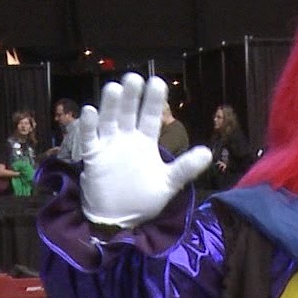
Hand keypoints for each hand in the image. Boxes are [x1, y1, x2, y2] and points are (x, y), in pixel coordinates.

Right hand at [71, 74, 215, 227]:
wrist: (119, 219)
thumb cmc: (143, 198)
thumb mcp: (169, 183)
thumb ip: (186, 167)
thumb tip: (208, 152)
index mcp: (146, 141)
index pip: (152, 117)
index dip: (154, 101)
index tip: (157, 83)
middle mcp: (127, 138)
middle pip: (129, 113)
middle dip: (132, 96)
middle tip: (134, 78)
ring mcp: (109, 145)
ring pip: (109, 120)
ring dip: (111, 105)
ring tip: (114, 89)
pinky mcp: (93, 157)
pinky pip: (90, 138)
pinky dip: (89, 126)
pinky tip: (90, 111)